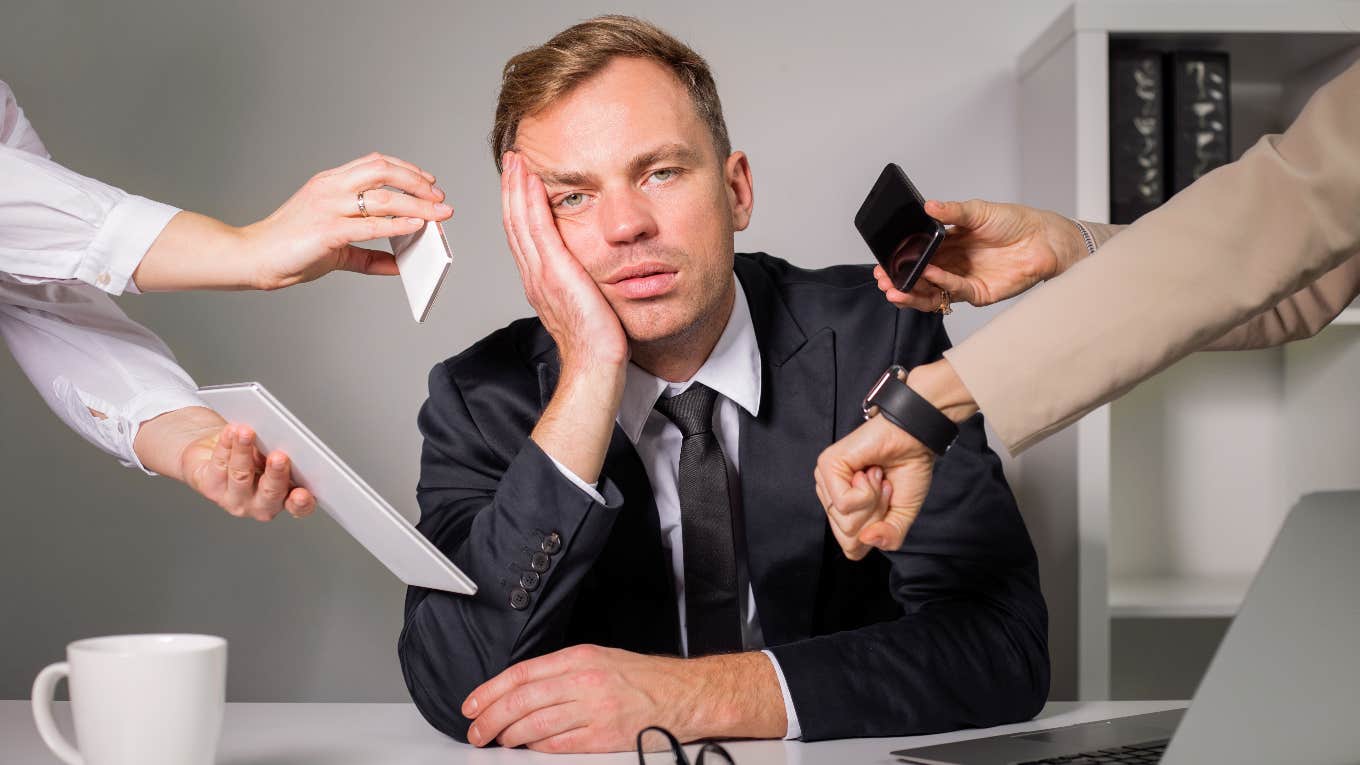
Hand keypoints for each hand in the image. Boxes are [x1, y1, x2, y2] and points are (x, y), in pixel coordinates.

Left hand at [134, 407, 314, 520]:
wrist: (213, 453)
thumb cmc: (251, 454)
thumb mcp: (270, 453)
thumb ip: (276, 453)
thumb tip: (278, 440)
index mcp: (286, 497)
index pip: (299, 506)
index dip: (302, 503)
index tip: (302, 493)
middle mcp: (261, 504)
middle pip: (270, 492)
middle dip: (276, 474)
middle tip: (280, 456)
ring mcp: (235, 500)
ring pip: (241, 476)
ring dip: (244, 452)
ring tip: (247, 432)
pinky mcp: (211, 489)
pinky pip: (220, 465)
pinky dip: (226, 445)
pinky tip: (231, 432)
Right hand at [244, 152, 453, 289]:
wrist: (254, 258)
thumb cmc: (290, 248)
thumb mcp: (337, 247)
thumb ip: (369, 255)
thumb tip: (399, 265)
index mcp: (330, 182)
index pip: (375, 163)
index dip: (406, 170)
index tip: (428, 182)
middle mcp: (330, 188)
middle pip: (383, 171)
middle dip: (417, 183)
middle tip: (439, 199)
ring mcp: (328, 207)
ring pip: (383, 197)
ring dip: (417, 205)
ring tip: (438, 214)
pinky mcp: (327, 230)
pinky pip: (370, 224)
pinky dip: (397, 225)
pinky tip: (416, 227)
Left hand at [462, 645, 782, 752]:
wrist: (685, 694)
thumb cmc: (645, 678)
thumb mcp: (600, 659)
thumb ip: (562, 672)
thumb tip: (522, 689)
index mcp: (579, 658)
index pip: (522, 674)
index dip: (490, 691)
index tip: (472, 704)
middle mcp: (584, 681)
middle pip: (522, 700)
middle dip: (491, 718)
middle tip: (476, 730)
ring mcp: (593, 711)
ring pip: (535, 725)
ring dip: (509, 736)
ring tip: (497, 741)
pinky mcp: (603, 738)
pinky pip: (559, 745)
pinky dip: (537, 748)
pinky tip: (527, 748)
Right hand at [501, 151, 627, 370]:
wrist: (595, 365)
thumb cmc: (598, 342)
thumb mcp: (588, 302)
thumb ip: (583, 282)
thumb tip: (593, 270)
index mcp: (540, 281)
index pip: (523, 234)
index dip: (518, 204)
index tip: (520, 178)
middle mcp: (534, 275)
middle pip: (514, 222)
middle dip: (512, 187)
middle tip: (513, 158)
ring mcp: (540, 274)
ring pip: (519, 221)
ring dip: (517, 187)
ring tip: (517, 160)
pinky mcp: (554, 272)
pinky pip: (537, 229)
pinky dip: (530, 202)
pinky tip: (531, 180)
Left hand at [815, 415, 935, 558]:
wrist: (915, 440)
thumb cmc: (907, 470)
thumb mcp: (901, 516)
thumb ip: (888, 537)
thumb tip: (867, 540)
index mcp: (843, 511)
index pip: (852, 548)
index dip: (877, 532)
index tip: (887, 501)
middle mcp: (830, 497)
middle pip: (849, 539)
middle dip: (876, 516)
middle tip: (882, 487)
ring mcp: (825, 482)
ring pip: (847, 523)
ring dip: (873, 501)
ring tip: (876, 476)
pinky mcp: (826, 467)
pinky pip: (844, 504)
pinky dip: (866, 490)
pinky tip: (869, 470)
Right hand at [875, 199, 1086, 311]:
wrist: (1044, 238)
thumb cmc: (1015, 222)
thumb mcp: (978, 210)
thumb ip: (952, 212)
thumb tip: (929, 206)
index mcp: (947, 244)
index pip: (916, 256)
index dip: (898, 260)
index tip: (882, 262)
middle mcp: (952, 265)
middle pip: (919, 278)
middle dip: (899, 280)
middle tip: (884, 279)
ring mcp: (964, 281)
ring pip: (931, 292)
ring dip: (912, 292)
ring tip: (896, 288)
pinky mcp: (979, 293)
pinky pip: (954, 292)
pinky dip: (941, 285)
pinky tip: (931, 276)